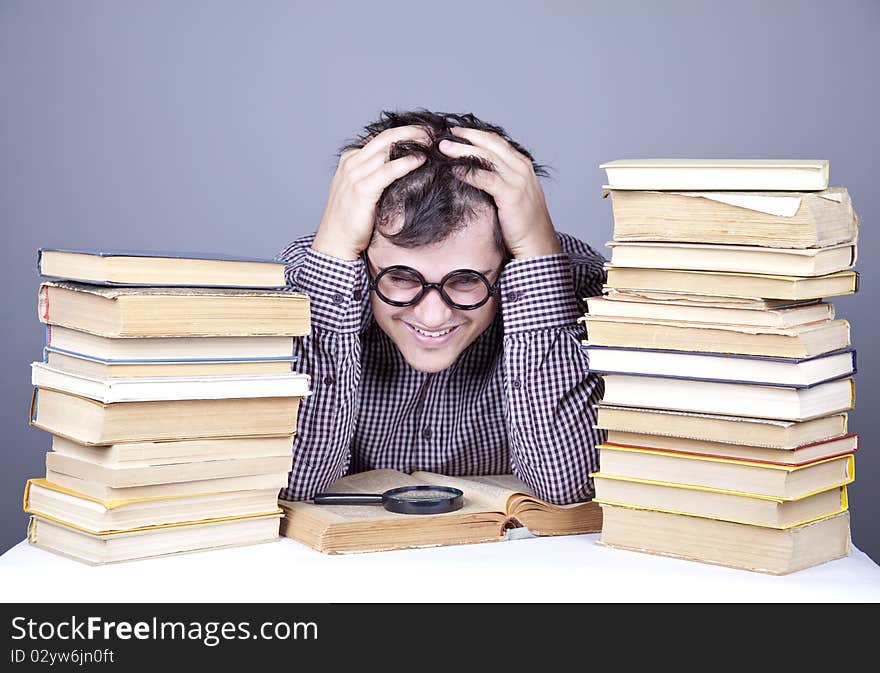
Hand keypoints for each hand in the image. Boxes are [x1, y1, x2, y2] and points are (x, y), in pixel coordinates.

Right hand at [312, 126, 428, 260]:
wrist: (335, 241)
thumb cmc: (351, 221)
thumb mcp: (362, 191)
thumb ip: (375, 176)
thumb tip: (402, 168)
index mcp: (350, 160)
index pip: (379, 138)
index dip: (402, 132)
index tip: (423, 131)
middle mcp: (351, 163)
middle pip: (385, 138)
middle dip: (410, 131)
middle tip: (431, 130)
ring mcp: (355, 175)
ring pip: (387, 149)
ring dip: (412, 142)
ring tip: (431, 141)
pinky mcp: (362, 189)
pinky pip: (389, 170)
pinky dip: (406, 162)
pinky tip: (421, 159)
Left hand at [438, 127, 560, 258]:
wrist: (537, 243)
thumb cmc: (522, 223)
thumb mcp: (513, 193)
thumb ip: (500, 179)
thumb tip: (475, 172)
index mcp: (522, 164)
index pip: (496, 141)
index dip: (475, 134)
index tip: (457, 132)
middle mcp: (521, 168)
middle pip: (490, 143)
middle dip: (467, 136)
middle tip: (446, 133)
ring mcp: (517, 180)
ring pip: (486, 157)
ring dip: (463, 150)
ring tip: (444, 147)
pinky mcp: (511, 194)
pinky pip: (485, 178)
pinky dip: (468, 172)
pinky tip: (454, 169)